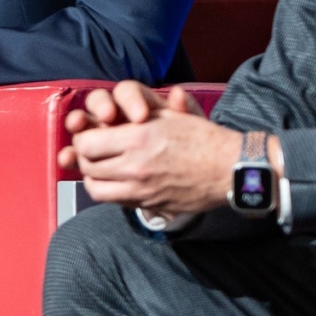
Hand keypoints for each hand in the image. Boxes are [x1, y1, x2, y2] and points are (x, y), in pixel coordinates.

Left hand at [60, 80, 249, 214]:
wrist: (231, 169)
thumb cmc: (203, 138)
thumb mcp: (172, 115)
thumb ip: (139, 110)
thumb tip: (110, 113)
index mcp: (139, 138)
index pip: (86, 144)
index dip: (84, 139)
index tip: (91, 135)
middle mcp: (135, 166)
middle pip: (87, 166)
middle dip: (85, 157)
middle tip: (93, 152)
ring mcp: (141, 189)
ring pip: (95, 188)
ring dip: (93, 178)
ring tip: (101, 169)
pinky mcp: (148, 205)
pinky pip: (115, 201)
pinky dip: (109, 191)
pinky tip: (118, 182)